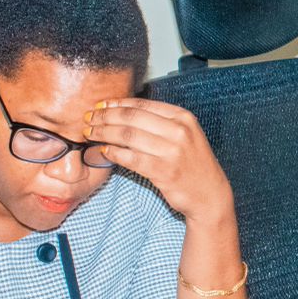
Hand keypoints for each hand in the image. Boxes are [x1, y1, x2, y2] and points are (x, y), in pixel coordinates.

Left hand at [85, 98, 231, 222]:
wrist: (209, 194)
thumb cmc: (192, 164)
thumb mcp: (184, 135)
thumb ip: (160, 123)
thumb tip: (124, 111)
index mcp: (183, 117)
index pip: (142, 105)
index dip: (117, 104)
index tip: (100, 106)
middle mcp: (179, 131)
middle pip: (132, 118)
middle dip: (105, 117)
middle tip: (88, 119)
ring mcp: (172, 151)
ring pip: (128, 136)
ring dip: (104, 133)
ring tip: (90, 134)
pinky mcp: (164, 171)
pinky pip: (131, 158)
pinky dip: (114, 154)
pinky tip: (104, 152)